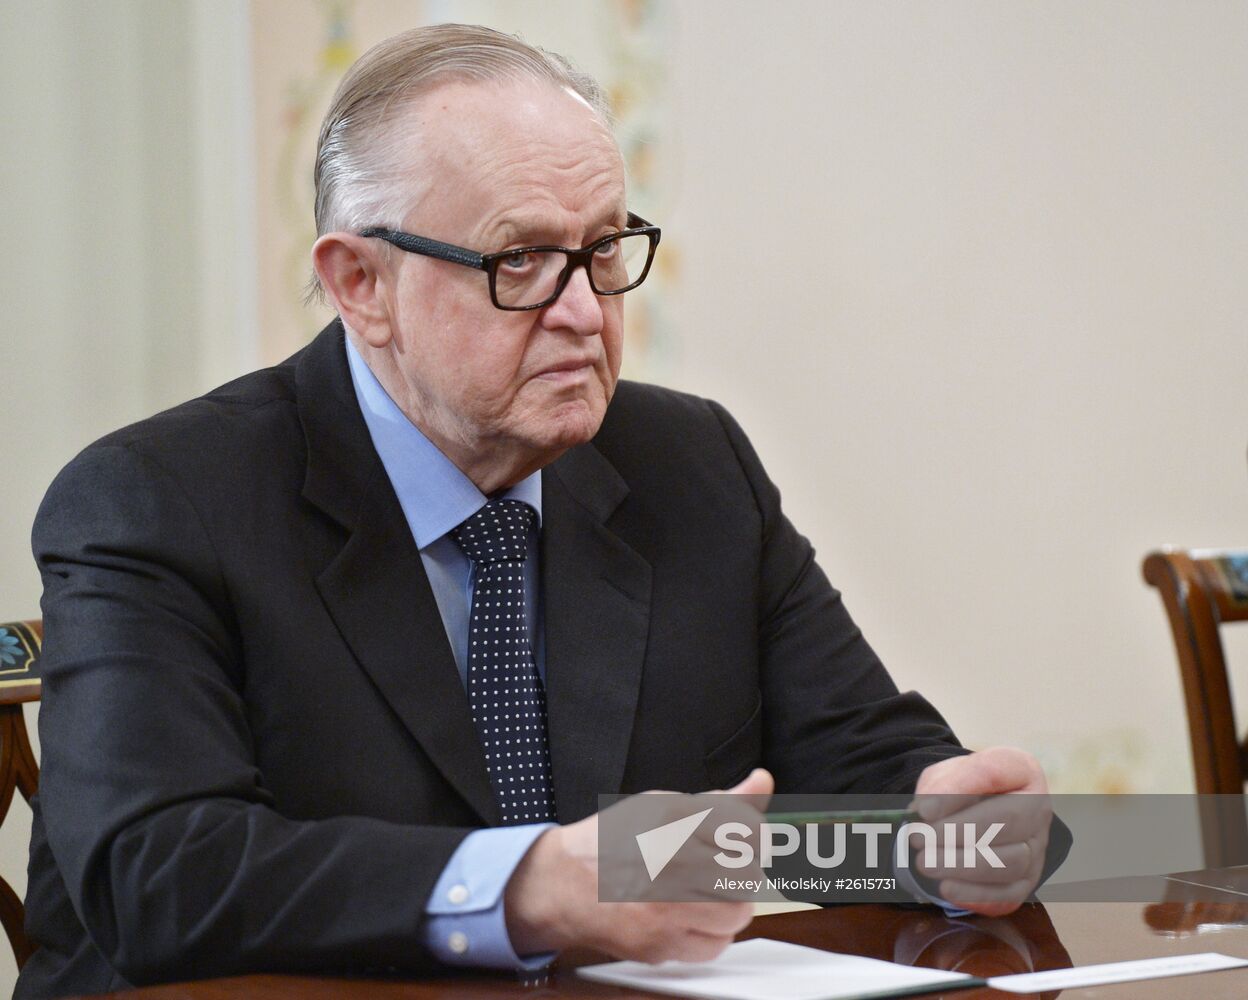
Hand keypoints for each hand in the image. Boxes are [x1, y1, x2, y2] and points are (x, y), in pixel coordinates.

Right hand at [504, 768, 773, 962]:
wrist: (563, 884)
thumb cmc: (613, 841)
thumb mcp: (662, 806)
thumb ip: (719, 801)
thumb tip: (762, 781)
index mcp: (670, 819)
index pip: (745, 828)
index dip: (754, 835)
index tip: (746, 839)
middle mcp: (667, 861)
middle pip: (747, 873)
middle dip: (743, 869)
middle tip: (723, 867)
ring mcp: (663, 908)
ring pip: (738, 912)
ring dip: (732, 902)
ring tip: (708, 892)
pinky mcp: (658, 944)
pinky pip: (716, 945)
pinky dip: (713, 932)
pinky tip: (693, 916)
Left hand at [910, 747, 1049, 916]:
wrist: (974, 812)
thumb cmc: (961, 790)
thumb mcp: (946, 775)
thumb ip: (939, 787)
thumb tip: (926, 812)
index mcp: (1020, 769)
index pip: (994, 772)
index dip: (958, 791)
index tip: (923, 809)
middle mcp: (1037, 809)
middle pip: (1009, 821)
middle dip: (958, 833)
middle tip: (919, 839)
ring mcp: (1036, 848)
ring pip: (1011, 862)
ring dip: (964, 865)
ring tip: (925, 863)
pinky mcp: (1027, 881)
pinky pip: (1010, 894)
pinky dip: (976, 894)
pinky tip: (946, 888)